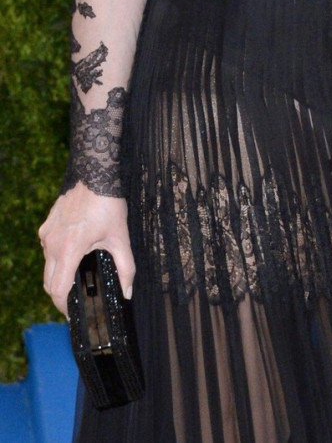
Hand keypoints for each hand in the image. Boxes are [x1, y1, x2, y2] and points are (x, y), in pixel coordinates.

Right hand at [39, 183, 133, 315]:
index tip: (74, 314)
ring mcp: (47, 233)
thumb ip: (126, 268)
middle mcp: (53, 243)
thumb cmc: (108, 204)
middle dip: (60, 295)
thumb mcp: (121, 238)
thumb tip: (127, 292)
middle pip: (48, 282)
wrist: (95, 174)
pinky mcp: (47, 225)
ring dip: (59, 275)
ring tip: (77, 276)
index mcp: (70, 249)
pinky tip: (74, 253)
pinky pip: (48, 248)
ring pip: (47, 265)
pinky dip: (57, 257)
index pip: (57, 290)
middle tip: (76, 300)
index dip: (64, 307)